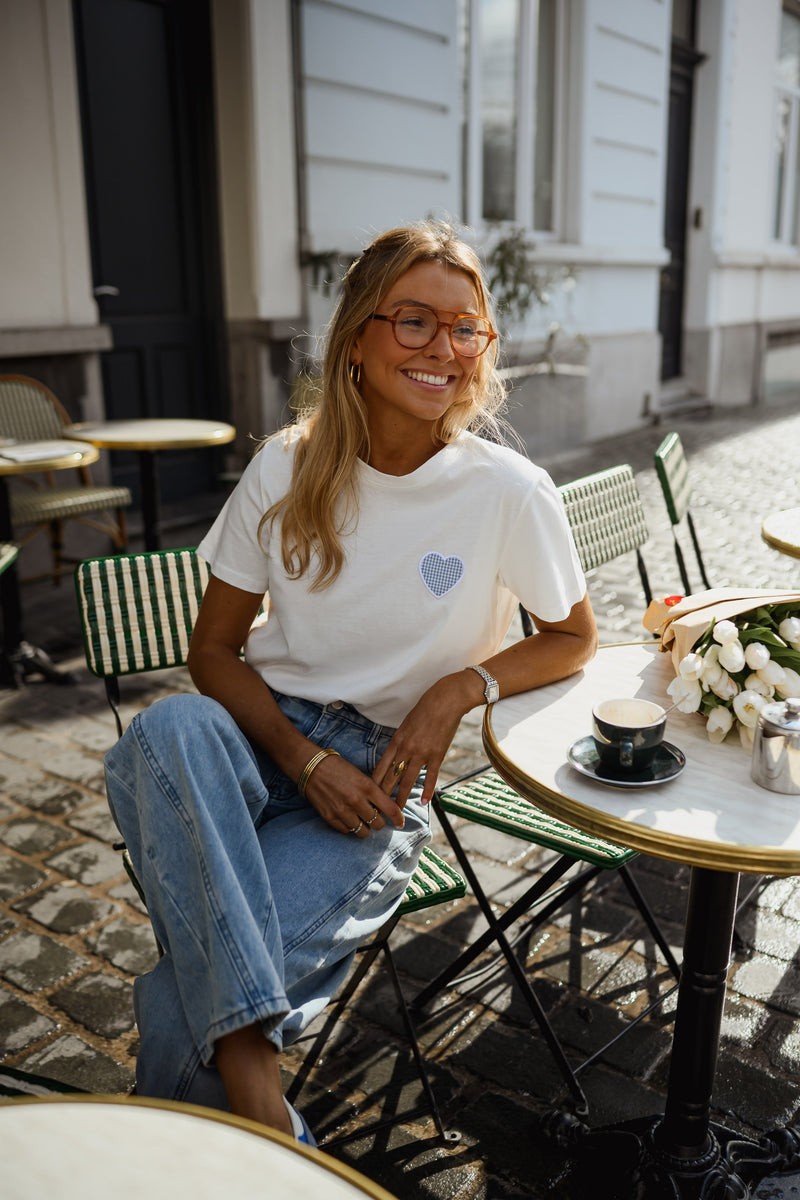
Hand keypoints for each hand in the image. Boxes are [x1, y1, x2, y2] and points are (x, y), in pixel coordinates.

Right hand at [303, 752, 404, 836]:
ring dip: (365, 827)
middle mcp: (356, 801)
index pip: (390, 809)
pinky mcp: (330, 818)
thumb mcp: (361, 776)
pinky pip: (347, 831)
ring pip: (364, 832)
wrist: (312, 767)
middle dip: (379, 821)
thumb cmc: (338, 768)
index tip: (400, 823)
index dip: (398, 819)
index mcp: (367, 787)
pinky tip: (348, 817)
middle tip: (374, 815)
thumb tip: (385, 807)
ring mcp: (343, 811)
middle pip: (378, 824)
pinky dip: (350, 827)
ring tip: (360, 818)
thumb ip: (374, 792)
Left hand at [373, 674, 474, 806]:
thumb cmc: (425, 709)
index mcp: (397, 740)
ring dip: (402, 797)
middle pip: (391, 776)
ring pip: (408, 780)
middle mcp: (406, 749)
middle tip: (379, 809)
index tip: (371, 793)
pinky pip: (430, 776)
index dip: (375, 782)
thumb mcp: (406, 724)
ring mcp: (421, 753)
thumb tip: (396, 754)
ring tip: (398, 811)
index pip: (382, 766)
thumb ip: (401, 740)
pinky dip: (427, 790)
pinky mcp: (437, 755)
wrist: (446, 701)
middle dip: (384, 794)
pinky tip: (425, 802)